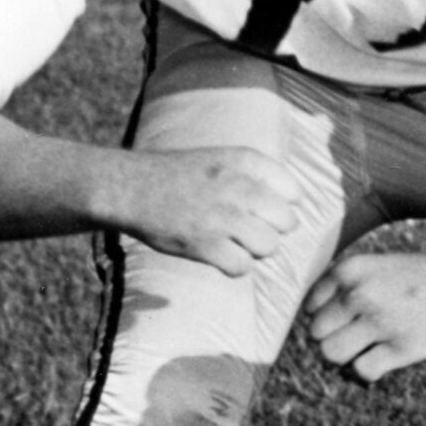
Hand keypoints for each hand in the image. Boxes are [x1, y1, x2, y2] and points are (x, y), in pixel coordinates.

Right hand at [121, 146, 301, 276]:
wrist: (130, 187)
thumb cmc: (179, 176)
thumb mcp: (221, 158)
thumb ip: (256, 174)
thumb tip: (293, 201)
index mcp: (244, 161)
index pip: (294, 191)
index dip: (282, 206)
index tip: (264, 210)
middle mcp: (237, 186)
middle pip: (287, 222)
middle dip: (273, 231)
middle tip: (250, 231)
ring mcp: (221, 216)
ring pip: (269, 247)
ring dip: (255, 251)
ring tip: (235, 244)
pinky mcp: (203, 244)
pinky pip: (242, 267)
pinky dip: (235, 267)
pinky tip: (221, 256)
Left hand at [304, 247, 425, 382]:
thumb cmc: (421, 279)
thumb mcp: (378, 269)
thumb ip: (345, 292)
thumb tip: (315, 335)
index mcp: (352, 269)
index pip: (310, 306)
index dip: (325, 316)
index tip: (347, 318)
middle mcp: (361, 293)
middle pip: (317, 333)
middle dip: (334, 337)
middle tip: (360, 335)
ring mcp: (381, 321)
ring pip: (331, 353)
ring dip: (346, 356)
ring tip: (368, 348)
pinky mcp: (402, 347)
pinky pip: (361, 371)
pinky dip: (368, 371)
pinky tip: (385, 359)